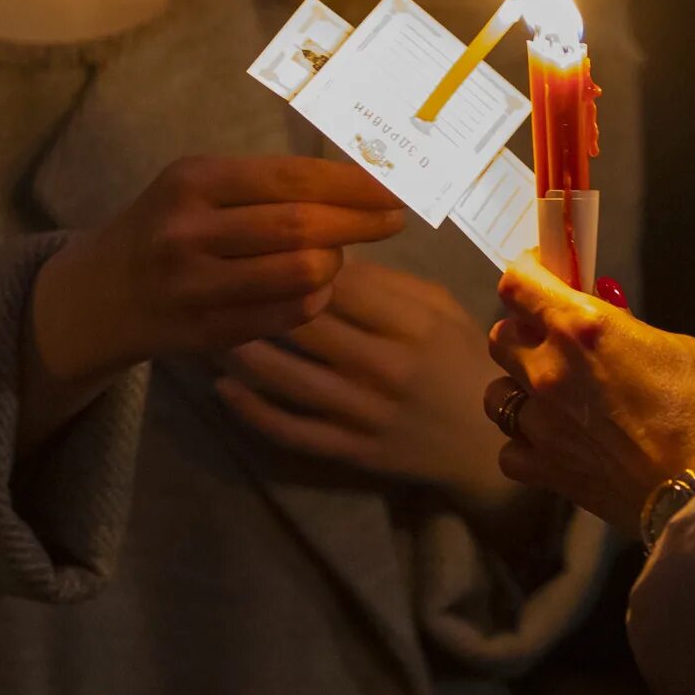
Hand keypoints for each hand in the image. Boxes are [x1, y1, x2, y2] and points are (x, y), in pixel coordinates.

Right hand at [26, 156, 405, 448]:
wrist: (99, 294)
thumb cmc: (165, 226)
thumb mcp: (198, 187)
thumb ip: (265, 183)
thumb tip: (358, 180)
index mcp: (194, 180)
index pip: (293, 177)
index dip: (353, 183)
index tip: (394, 186)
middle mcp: (190, 230)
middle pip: (302, 227)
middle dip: (360, 222)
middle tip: (394, 220)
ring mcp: (196, 286)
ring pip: (302, 274)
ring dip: (336, 263)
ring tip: (338, 254)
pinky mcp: (207, 331)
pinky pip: (289, 315)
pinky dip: (316, 298)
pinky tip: (315, 287)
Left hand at [214, 261, 516, 513]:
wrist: (484, 444)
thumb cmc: (460, 359)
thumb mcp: (441, 308)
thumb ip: (388, 282)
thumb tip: (324, 250)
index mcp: (412, 324)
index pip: (340, 282)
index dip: (296, 259)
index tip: (266, 243)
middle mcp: (385, 367)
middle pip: (304, 323)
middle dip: (259, 295)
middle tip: (220, 274)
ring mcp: (364, 413)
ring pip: (286, 377)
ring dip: (241, 348)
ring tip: (209, 320)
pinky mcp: (349, 451)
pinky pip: (290, 429)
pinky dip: (250, 409)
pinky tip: (222, 384)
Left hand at [488, 251, 694, 537]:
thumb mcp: (678, 347)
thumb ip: (629, 328)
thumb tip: (608, 315)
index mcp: (582, 328)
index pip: (518, 284)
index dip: (525, 273)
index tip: (539, 274)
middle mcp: (550, 370)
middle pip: (500, 337)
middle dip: (523, 333)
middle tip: (553, 339)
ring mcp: (542, 424)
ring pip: (496, 395)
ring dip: (518, 390)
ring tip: (551, 398)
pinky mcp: (545, 469)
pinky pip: (510, 450)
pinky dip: (526, 445)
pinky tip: (554, 443)